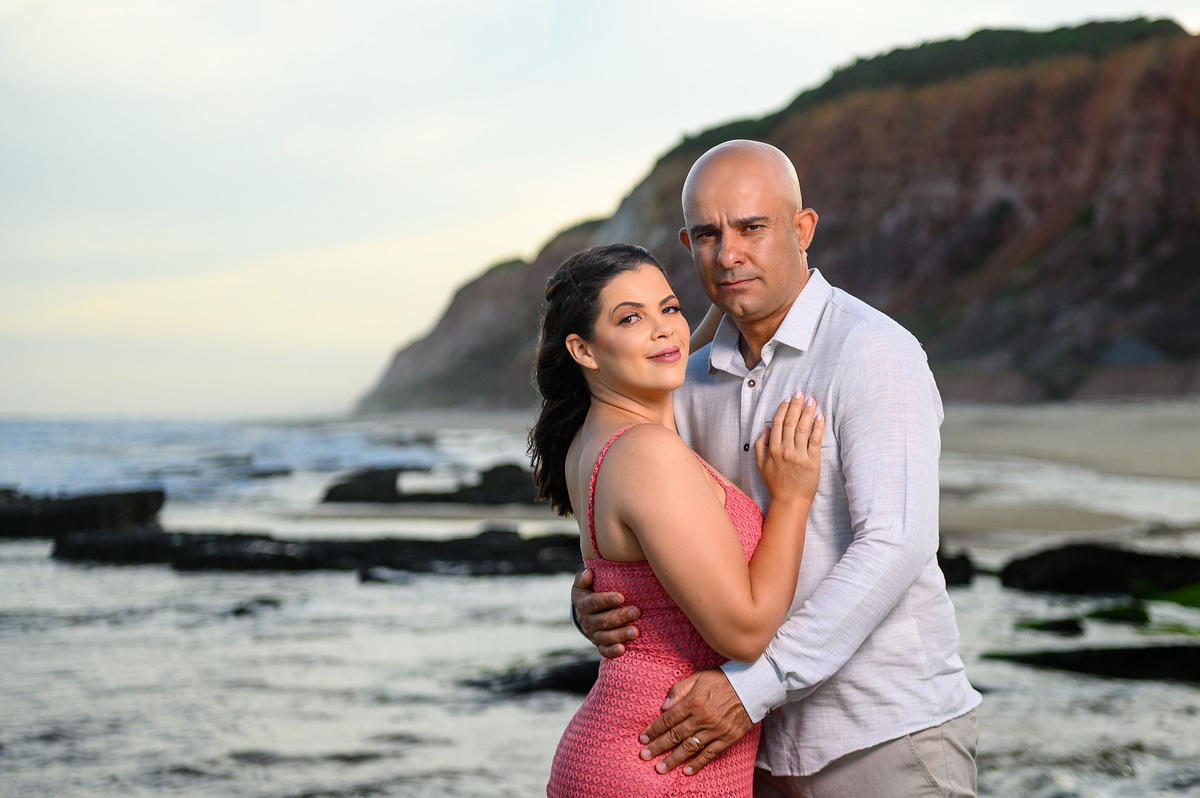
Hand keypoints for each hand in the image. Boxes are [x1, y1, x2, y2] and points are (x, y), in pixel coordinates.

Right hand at [571, 567, 639, 657]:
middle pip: (603, 620)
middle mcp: (587, 620)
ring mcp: (593, 634)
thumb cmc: (589, 592)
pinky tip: (623, 649)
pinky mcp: (599, 644)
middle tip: (636, 612)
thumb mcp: (583, 584)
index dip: (606, 600)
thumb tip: (589, 573)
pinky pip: (604, 650)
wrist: (584, 613)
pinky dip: (612, 651)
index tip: (621, 597)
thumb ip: (583, 577)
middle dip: (620, 616)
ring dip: (620, 634)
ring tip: (636, 632)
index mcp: (583, 603)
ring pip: (605, 636)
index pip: (593, 602)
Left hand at [638, 669, 752, 775]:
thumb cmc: (723, 679)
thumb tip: (663, 706)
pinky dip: (698, 764)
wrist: (752, 686)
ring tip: (659, 768)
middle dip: (658, 747)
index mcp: (693, 701)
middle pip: (675, 735)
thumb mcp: (698, 677)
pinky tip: (686, 771)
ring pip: (690, 748)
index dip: (654, 730)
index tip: (642, 739)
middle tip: (644, 756)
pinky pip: (710, 754)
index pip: (668, 719)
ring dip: (673, 759)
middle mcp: (702, 718)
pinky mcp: (727, 738)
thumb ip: (679, 689)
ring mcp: (715, 730)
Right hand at [755, 391, 823, 506]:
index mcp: (772, 450)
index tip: (788, 398)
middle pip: (790, 423)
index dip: (783, 409)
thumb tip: (765, 428)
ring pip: (803, 429)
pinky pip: (815, 441)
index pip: (777, 424)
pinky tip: (820, 417)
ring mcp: (799, 456)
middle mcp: (785, 451)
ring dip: (807, 412)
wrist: (789, 501)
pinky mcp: (812, 462)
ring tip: (812, 400)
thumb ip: (760, 445)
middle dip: (796, 405)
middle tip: (801, 392)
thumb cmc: (775, 483)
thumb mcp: (760, 465)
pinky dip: (818, 428)